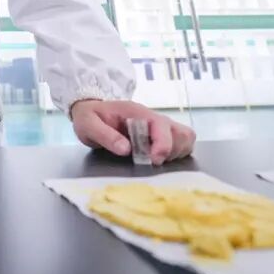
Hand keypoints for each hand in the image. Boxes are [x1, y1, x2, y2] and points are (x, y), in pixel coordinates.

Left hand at [70, 99, 195, 164]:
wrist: (90, 112)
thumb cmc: (90, 117)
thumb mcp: (88, 124)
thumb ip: (105, 135)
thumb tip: (127, 150)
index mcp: (137, 113)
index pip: (162, 125)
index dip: (163, 145)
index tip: (153, 161)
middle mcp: (152, 117)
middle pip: (181, 133)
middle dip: (172, 151)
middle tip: (152, 162)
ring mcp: (158, 126)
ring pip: (185, 137)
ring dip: (177, 152)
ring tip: (156, 160)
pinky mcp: (159, 135)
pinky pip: (181, 142)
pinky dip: (177, 153)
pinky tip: (159, 159)